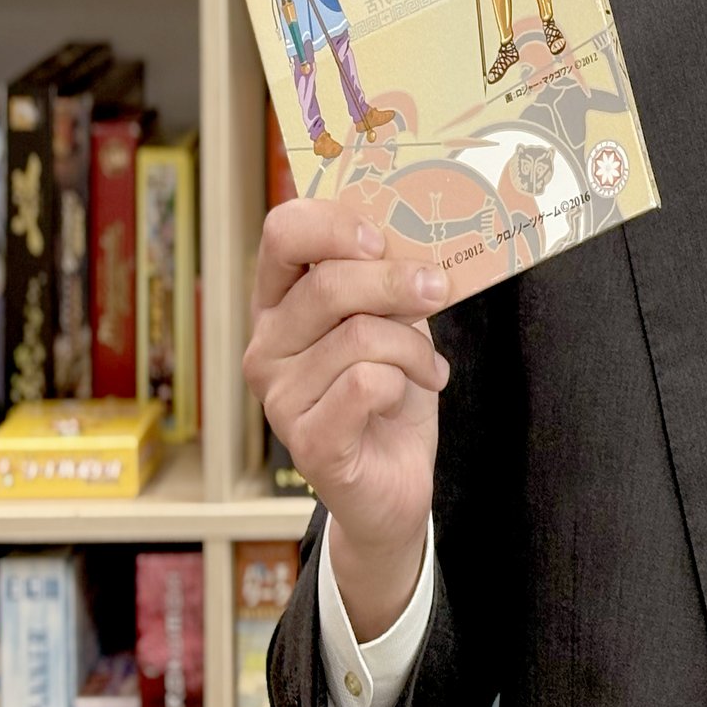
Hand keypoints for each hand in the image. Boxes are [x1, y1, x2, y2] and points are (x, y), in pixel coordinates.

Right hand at [245, 202, 449, 637]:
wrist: (394, 482)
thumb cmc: (390, 388)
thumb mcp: (393, 319)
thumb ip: (388, 277)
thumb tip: (417, 230)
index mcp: (280, 304)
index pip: (282, 234)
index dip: (332, 224)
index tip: (381, 237)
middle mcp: (267, 347)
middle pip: (329, 284)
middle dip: (398, 281)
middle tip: (439, 288)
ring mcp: (279, 398)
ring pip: (360, 335)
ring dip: (414, 346)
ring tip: (428, 367)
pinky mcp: (307, 442)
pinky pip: (367, 383)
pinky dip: (406, 381)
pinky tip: (414, 393)